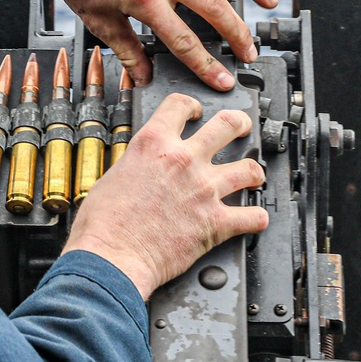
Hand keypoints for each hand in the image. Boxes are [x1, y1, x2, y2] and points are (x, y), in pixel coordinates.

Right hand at [60, 93, 267, 299]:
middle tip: (241, 127)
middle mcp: (183, 160)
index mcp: (154, 144)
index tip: (196, 112)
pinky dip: (256, 218)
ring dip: (253, 171)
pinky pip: (252, 216)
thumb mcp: (112, 175)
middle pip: (227, 125)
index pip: (179, 105)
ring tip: (252, 174)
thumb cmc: (104, 222)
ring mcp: (204, 189)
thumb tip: (141, 168)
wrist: (112, 256)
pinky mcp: (215, 222)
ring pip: (248, 168)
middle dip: (239, 123)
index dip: (191, 106)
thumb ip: (136, 164)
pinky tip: (255, 217)